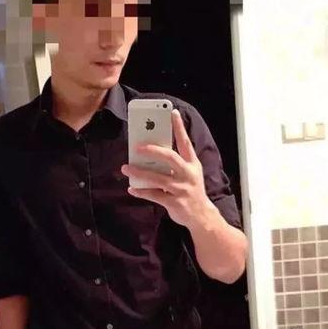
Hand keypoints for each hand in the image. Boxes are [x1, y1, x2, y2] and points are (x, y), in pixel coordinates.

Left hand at [120, 108, 213, 227]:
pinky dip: (141, 191)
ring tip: (125, 167)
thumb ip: (175, 162)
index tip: (172, 112)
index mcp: (192, 163)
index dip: (179, 127)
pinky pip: (154, 195)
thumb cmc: (191, 189)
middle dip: (153, 150)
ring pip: (158, 178)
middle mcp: (188, 174)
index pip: (185, 141)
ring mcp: (182, 189)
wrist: (201, 216)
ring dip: (140, 172)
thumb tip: (151, 151)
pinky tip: (132, 188)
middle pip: (170, 157)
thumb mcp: (189, 173)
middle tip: (137, 146)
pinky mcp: (175, 202)